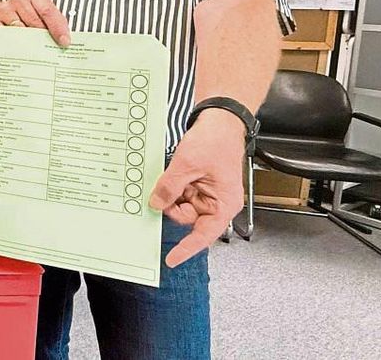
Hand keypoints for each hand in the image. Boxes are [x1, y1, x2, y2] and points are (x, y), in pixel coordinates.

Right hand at [0, 0, 70, 46]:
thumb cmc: (23, 16)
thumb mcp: (39, 13)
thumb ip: (52, 22)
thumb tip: (64, 40)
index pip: (48, 11)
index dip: (58, 28)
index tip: (64, 42)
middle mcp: (18, 0)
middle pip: (35, 22)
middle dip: (45, 38)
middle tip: (52, 51)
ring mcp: (4, 10)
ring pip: (21, 31)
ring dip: (31, 44)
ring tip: (37, 52)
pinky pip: (8, 37)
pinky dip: (16, 46)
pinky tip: (21, 50)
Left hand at [149, 110, 246, 266]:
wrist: (219, 119)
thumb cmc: (216, 140)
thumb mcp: (187, 164)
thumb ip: (171, 187)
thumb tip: (157, 204)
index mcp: (224, 203)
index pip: (204, 234)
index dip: (187, 248)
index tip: (171, 259)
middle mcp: (216, 202)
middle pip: (187, 218)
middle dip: (173, 206)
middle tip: (165, 191)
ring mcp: (206, 193)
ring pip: (180, 205)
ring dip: (171, 193)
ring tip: (174, 173)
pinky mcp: (197, 184)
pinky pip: (179, 193)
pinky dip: (171, 186)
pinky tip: (172, 174)